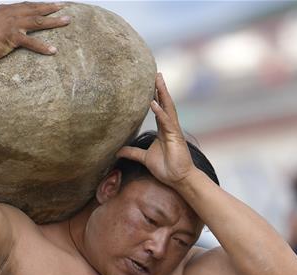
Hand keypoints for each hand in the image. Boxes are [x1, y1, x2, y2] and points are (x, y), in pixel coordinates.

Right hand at [0, 2, 69, 64]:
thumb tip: (4, 21)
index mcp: (4, 10)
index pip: (26, 5)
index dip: (39, 4)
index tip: (51, 4)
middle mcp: (9, 14)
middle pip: (35, 9)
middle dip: (51, 7)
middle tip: (64, 7)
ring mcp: (11, 24)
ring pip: (37, 21)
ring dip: (54, 21)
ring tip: (66, 22)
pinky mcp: (11, 37)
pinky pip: (31, 42)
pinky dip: (43, 46)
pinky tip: (53, 50)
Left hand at [116, 73, 195, 187]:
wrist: (179, 179)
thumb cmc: (166, 169)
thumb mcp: (144, 158)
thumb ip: (133, 152)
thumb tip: (118, 151)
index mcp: (163, 130)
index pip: (159, 108)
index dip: (155, 95)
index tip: (151, 82)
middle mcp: (170, 127)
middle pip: (165, 104)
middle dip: (161, 88)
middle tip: (156, 73)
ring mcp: (174, 131)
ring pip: (168, 108)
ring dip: (163, 94)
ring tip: (158, 80)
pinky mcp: (175, 138)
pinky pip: (167, 122)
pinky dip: (160, 112)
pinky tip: (153, 103)